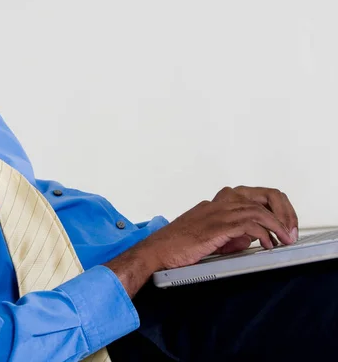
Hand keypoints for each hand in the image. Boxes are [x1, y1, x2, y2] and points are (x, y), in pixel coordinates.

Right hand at [136, 187, 297, 272]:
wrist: (156, 250)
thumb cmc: (176, 246)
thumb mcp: (208, 237)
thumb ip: (230, 233)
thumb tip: (251, 237)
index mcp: (214, 204)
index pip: (251, 195)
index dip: (271, 207)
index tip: (281, 224)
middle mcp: (216, 204)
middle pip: (258, 194)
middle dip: (280, 211)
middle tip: (290, 229)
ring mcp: (215, 213)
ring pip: (256, 209)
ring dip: (276, 224)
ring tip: (285, 238)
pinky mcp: (214, 227)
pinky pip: (247, 224)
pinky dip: (262, 233)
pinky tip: (267, 244)